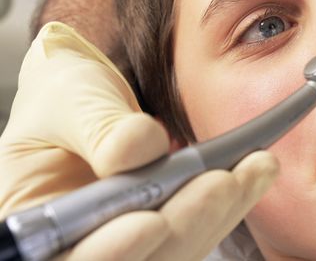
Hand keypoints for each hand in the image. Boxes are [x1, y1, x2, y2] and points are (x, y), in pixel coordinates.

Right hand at [0, 22, 278, 259]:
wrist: (88, 96)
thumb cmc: (65, 95)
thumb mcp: (70, 99)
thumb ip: (100, 127)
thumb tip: (140, 150)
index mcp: (35, 224)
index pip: (65, 258)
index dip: (109, 252)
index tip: (150, 222)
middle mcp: (80, 243)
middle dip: (183, 224)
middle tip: (224, 183)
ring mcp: (123, 239)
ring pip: (174, 250)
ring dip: (217, 213)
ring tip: (255, 169)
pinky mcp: (161, 227)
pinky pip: (196, 227)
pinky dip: (226, 204)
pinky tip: (252, 174)